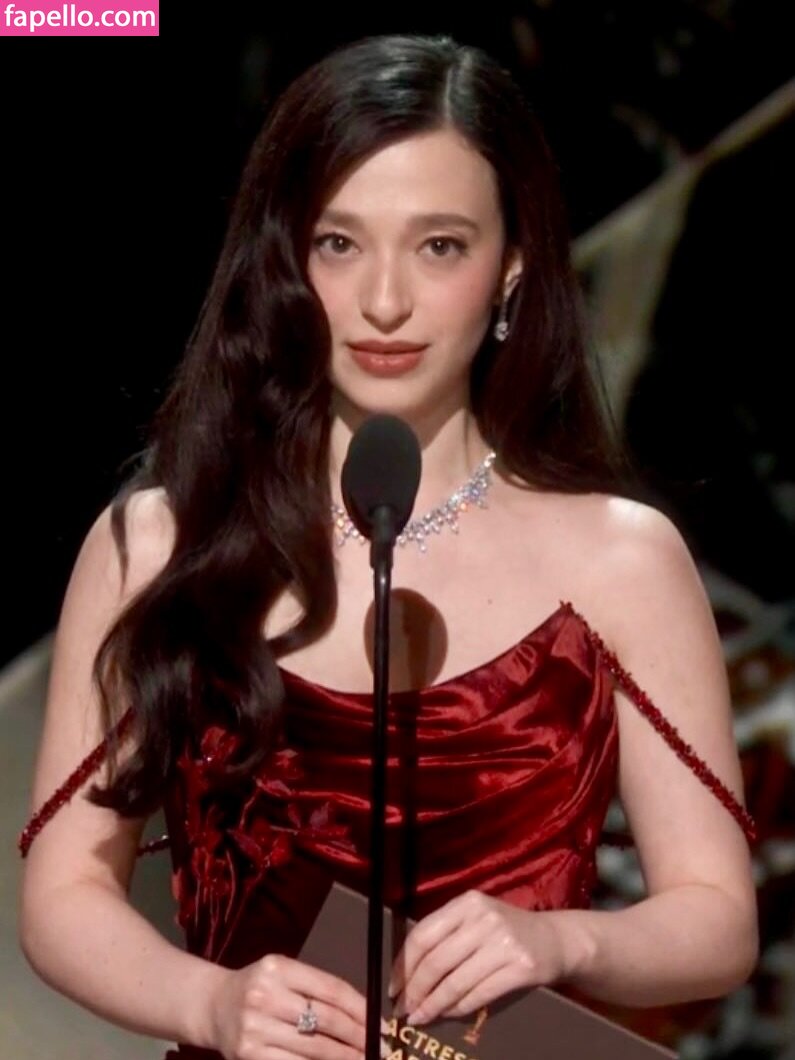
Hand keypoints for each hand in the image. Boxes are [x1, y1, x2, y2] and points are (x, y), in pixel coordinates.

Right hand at [207, 952, 378, 1059]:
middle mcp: (265, 996)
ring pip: (314, 1049)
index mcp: (279, 968)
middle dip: (358, 1038)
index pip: (331, 990)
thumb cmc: (258, 988)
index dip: (361, 1009)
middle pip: (326, 1021)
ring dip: (344, 1058)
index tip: (381, 1025)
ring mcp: (255, 1029)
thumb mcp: (284, 974)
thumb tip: (364, 1015)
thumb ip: (317, 989)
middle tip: (379, 1049)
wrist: (213, 1006)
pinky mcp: (249, 1056)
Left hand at [388, 890, 569, 1025]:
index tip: (393, 987)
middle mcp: (484, 919)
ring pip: (455, 982)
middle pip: (436, 961)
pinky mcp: (520, 967)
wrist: (556, 939)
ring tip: (420, 1017)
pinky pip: (478, 994)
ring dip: (433, 1005)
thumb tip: (407, 972)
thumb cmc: (507, 930)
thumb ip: (446, 935)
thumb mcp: (476, 918)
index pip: (423, 935)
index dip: (404, 965)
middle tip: (403, 1010)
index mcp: (467, 903)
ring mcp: (504, 942)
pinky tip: (447, 1014)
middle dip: (415, 991)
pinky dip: (458, 1009)